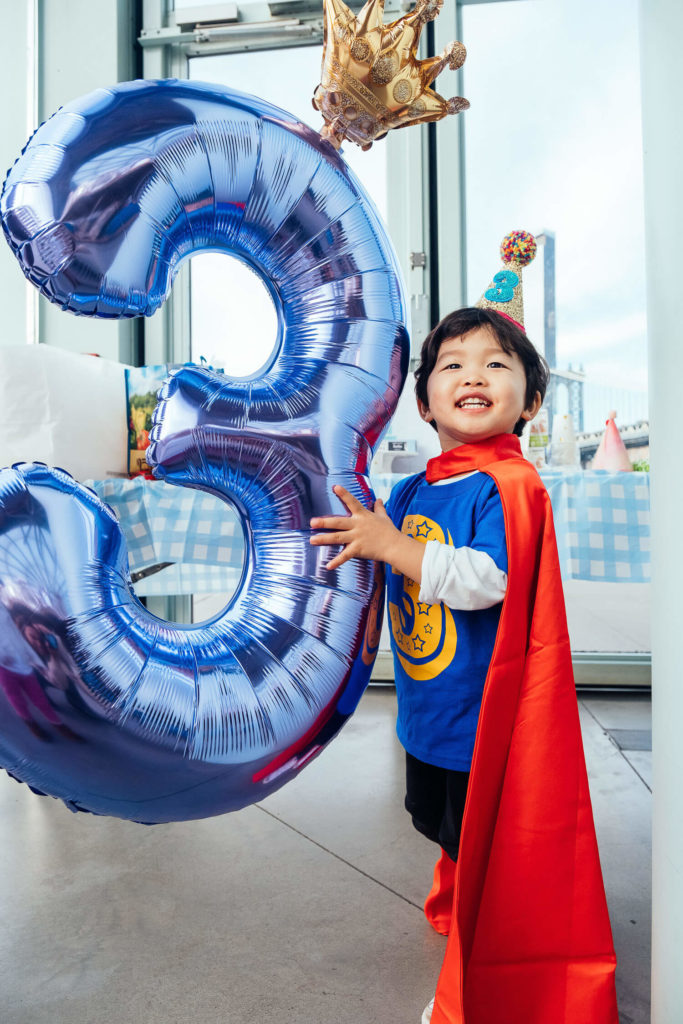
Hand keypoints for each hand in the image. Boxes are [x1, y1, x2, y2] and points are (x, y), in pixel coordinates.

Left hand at [310, 485, 424, 580]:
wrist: (395, 546)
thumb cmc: (389, 531)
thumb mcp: (384, 517)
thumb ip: (379, 508)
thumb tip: (379, 499)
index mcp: (363, 516)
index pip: (352, 502)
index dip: (344, 494)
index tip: (335, 487)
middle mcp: (358, 525)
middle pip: (338, 522)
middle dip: (324, 522)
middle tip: (312, 522)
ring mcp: (357, 538)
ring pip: (337, 538)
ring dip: (324, 539)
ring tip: (312, 540)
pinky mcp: (358, 549)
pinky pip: (345, 556)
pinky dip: (337, 561)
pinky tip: (328, 566)